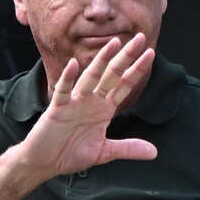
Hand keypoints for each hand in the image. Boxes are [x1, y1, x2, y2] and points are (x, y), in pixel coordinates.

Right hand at [20, 33, 156, 178]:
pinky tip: (72, 65)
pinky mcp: (58, 108)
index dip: (137, 70)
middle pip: (111, 75)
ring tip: (113, 43)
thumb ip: (128, 149)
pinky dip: (67, 78)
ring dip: (101, 61)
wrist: (45, 162)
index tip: (150, 53)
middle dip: (126, 57)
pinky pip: (63, 91)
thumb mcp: (104, 152)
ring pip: (90, 77)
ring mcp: (75, 102)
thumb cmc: (71, 154)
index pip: (124, 85)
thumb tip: (153, 152)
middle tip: (140, 37)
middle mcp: (91, 101)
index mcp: (103, 109)